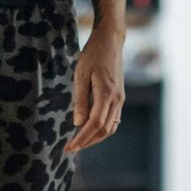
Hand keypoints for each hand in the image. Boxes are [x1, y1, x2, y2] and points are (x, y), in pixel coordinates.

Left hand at [64, 25, 124, 153]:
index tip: (70, 147)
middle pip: (104, 130)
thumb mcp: (81, 74)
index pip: (95, 124)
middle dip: (87, 142)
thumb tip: (78, 123)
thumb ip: (80, 100)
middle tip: (71, 148)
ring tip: (79, 142)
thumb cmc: (93, 55)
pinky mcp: (119, 99)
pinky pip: (113, 121)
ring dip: (95, 138)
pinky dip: (101, 130)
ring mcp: (120, 100)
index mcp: (107, 94)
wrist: (111, 41)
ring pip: (110, 128)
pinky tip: (90, 131)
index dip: (82, 138)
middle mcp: (117, 100)